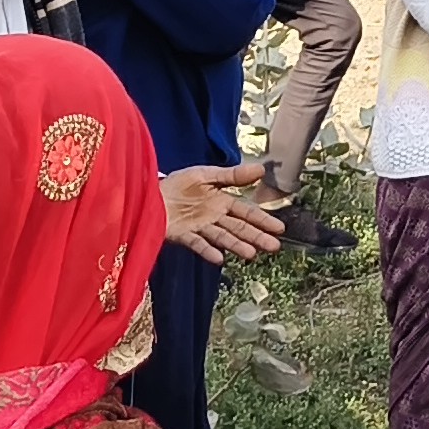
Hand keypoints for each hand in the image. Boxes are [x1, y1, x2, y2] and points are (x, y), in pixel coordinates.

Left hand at [162, 164, 285, 260]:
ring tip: (251, 254)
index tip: (279, 229)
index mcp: (221, 201)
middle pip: (238, 227)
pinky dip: (208, 250)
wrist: (148, 193)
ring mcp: (200, 227)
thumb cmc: (177, 183)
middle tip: (274, 247)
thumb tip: (261, 169)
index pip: (246, 212)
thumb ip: (232, 175)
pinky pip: (197, 243)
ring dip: (236, 245)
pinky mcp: (183, 235)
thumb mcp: (205, 174)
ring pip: (222, 237)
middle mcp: (214, 217)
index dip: (262, 220)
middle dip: (256, 236)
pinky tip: (219, 258)